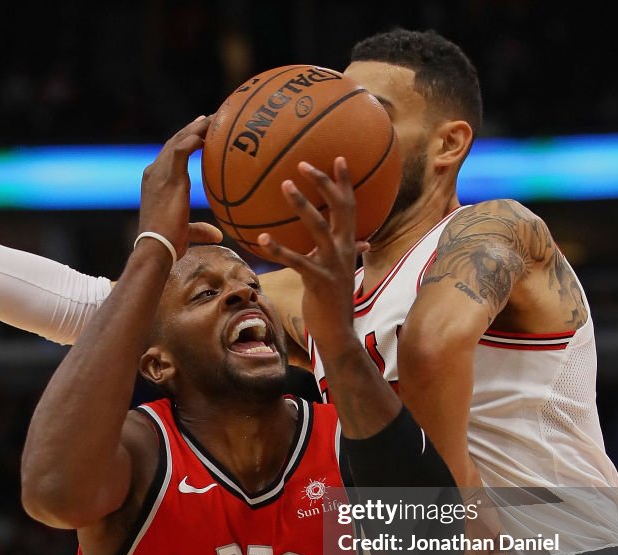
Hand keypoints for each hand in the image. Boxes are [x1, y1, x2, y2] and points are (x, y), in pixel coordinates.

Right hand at [137, 116, 221, 260]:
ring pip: (178, 141)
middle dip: (191, 129)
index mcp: (155, 181)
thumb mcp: (185, 232)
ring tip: (214, 119)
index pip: (169, 154)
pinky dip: (192, 140)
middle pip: (174, 142)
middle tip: (209, 119)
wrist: (155, 245)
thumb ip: (200, 229)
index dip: (184, 141)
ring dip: (196, 129)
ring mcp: (160, 173)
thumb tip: (217, 234)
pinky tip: (205, 135)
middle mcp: (155, 172)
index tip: (199, 133)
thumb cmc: (168, 242)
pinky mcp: (168, 177)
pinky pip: (180, 151)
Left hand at [257, 159, 367, 351]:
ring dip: (302, 205)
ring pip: (319, 228)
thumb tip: (355, 241)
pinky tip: (261, 240)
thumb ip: (339, 251)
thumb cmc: (332, 300)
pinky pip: (297, 260)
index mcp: (347, 245)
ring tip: (285, 186)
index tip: (337, 158)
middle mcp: (344, 250)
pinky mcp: (318, 281)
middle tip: (303, 164)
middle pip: (339, 209)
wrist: (337, 332)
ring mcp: (333, 265)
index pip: (350, 207)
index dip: (344, 182)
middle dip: (324, 184)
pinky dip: (279, 249)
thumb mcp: (338, 270)